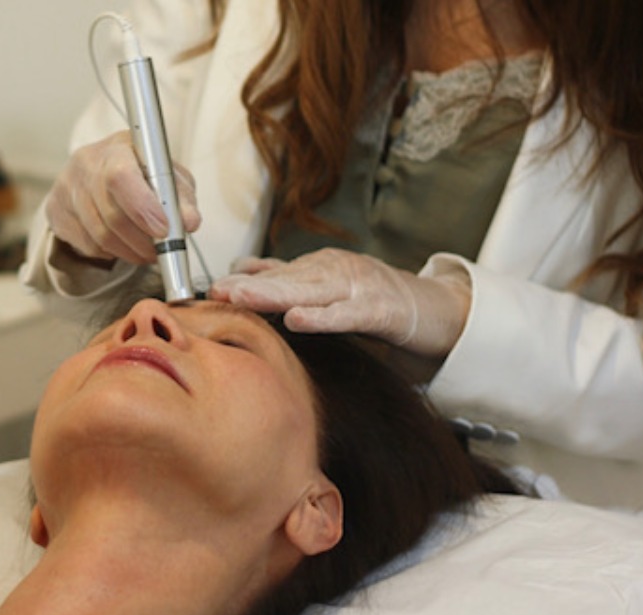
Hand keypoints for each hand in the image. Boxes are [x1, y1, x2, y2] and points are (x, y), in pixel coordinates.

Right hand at [45, 131, 200, 264]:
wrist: (101, 170)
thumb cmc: (142, 172)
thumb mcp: (169, 176)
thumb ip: (182, 198)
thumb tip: (189, 222)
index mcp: (116, 149)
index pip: (120, 177)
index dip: (143, 208)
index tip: (164, 230)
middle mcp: (85, 165)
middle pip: (112, 215)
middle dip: (143, 241)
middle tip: (160, 252)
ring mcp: (66, 188)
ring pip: (101, 236)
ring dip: (130, 251)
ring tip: (147, 251)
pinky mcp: (55, 211)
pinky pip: (87, 245)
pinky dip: (111, 252)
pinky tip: (122, 243)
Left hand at [208, 248, 470, 357]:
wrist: (432, 306)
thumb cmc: (374, 297)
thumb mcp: (325, 284)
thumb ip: (285, 277)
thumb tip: (241, 266)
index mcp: (318, 270)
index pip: (274, 276)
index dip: (242, 282)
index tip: (210, 290)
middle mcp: (334, 273)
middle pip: (286, 280)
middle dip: (250, 286)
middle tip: (218, 292)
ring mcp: (358, 289)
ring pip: (311, 291)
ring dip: (275, 294)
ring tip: (242, 298)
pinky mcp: (381, 309)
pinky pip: (348, 314)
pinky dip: (323, 316)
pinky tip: (297, 320)